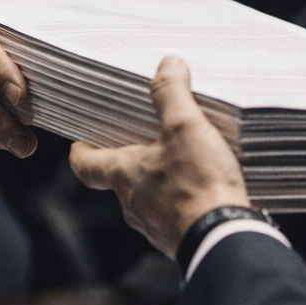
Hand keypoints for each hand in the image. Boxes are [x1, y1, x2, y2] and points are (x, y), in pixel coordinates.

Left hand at [68, 56, 248, 257]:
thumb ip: (172, 93)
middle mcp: (132, 203)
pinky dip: (181, 201)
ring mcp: (155, 225)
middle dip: (130, 160)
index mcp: (124, 175)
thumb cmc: (198, 185)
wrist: (224, 239)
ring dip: (158, 181)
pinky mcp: (179, 238)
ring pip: (146, 199)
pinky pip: (172, 215)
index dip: (81, 152)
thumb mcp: (184, 126)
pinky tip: (203, 189)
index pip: (85, 165)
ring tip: (182, 162)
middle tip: (144, 140)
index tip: (81, 142)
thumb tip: (167, 65)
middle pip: (119, 179)